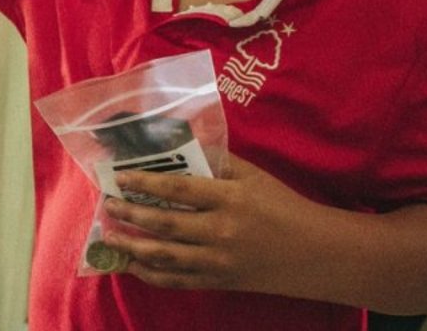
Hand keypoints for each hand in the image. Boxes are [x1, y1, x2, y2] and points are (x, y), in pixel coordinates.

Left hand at [99, 154, 318, 295]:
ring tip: (110, 236)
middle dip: (130, 213)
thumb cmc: (284, 207)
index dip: (144, 182)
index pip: (177, 188)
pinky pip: (177, 281)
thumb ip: (217, 161)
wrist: (318, 254)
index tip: (119, 178)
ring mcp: (218, 262)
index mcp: (228, 199)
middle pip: (164, 223)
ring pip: (164, 256)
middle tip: (108, 205)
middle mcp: (220, 231)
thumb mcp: (253, 176)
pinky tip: (133, 264)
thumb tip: (181, 144)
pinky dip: (151, 274)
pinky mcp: (219, 282)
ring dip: (132, 246)